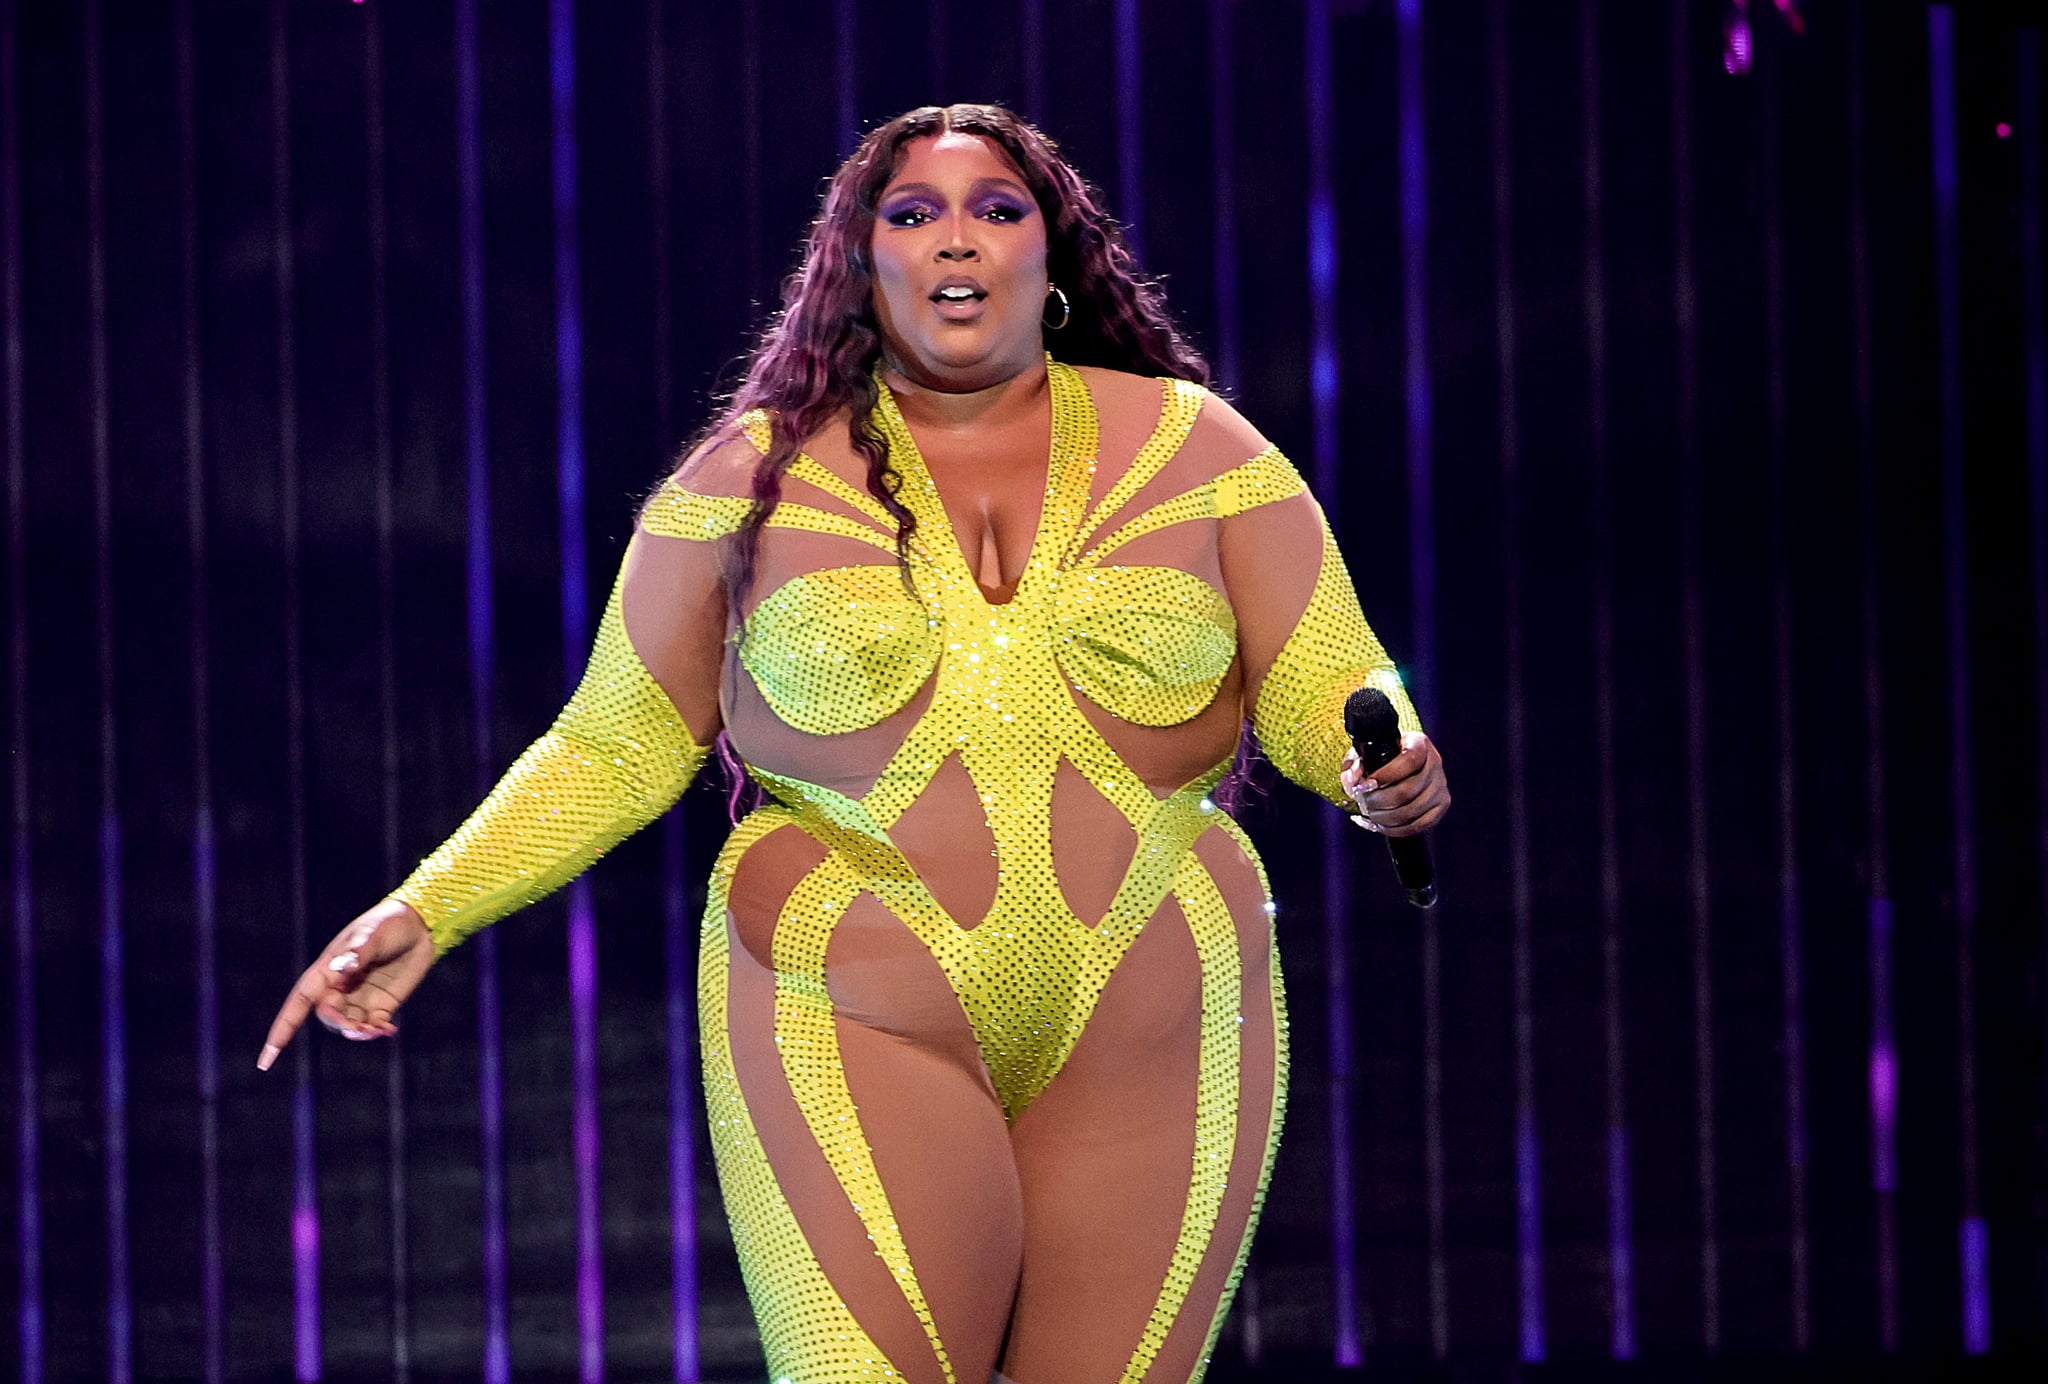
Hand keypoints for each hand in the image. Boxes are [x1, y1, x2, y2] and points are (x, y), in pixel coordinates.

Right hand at [258, 899, 433, 1069]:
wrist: (419, 926)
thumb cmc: (388, 924)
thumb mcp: (372, 935)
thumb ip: (357, 954)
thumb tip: (340, 970)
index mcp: (326, 970)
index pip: (298, 1003)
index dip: (282, 1029)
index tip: (267, 1059)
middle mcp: (339, 988)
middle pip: (327, 1017)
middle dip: (339, 1025)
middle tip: (360, 1027)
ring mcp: (360, 998)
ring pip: (348, 1025)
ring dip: (358, 1032)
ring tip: (377, 1029)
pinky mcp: (381, 1004)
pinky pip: (372, 1025)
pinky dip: (377, 1031)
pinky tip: (389, 1030)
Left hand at [1340, 731, 1449, 837]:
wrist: (1398, 767)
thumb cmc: (1379, 758)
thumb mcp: (1362, 755)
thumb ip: (1353, 767)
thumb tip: (1353, 782)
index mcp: (1419, 744)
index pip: (1409, 760)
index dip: (1385, 776)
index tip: (1364, 786)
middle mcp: (1434, 764)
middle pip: (1408, 791)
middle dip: (1378, 801)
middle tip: (1362, 802)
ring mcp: (1440, 787)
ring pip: (1411, 811)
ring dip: (1383, 817)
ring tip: (1367, 812)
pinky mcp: (1440, 806)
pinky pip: (1417, 826)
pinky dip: (1393, 829)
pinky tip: (1377, 824)